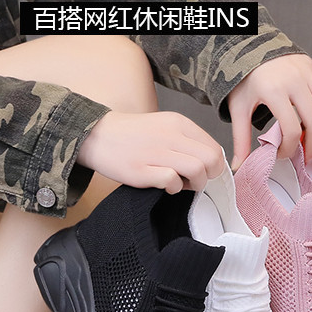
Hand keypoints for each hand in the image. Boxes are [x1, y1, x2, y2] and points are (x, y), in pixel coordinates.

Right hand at [77, 110, 224, 193]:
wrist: (96, 135)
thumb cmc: (132, 135)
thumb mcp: (164, 126)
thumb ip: (187, 140)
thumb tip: (209, 162)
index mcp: (178, 123)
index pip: (215, 147)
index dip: (214, 165)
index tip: (204, 172)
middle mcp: (170, 135)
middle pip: (211, 160)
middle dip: (209, 176)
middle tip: (195, 181)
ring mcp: (155, 152)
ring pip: (197, 170)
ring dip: (195, 184)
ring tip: (181, 185)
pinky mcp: (141, 170)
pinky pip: (172, 181)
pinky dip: (175, 189)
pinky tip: (166, 186)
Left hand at [227, 53, 311, 166]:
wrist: (249, 45)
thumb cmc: (243, 78)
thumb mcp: (238, 108)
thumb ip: (240, 138)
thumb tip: (240, 166)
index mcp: (274, 91)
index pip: (291, 130)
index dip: (289, 149)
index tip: (281, 154)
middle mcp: (295, 81)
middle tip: (306, 157)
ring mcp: (308, 74)